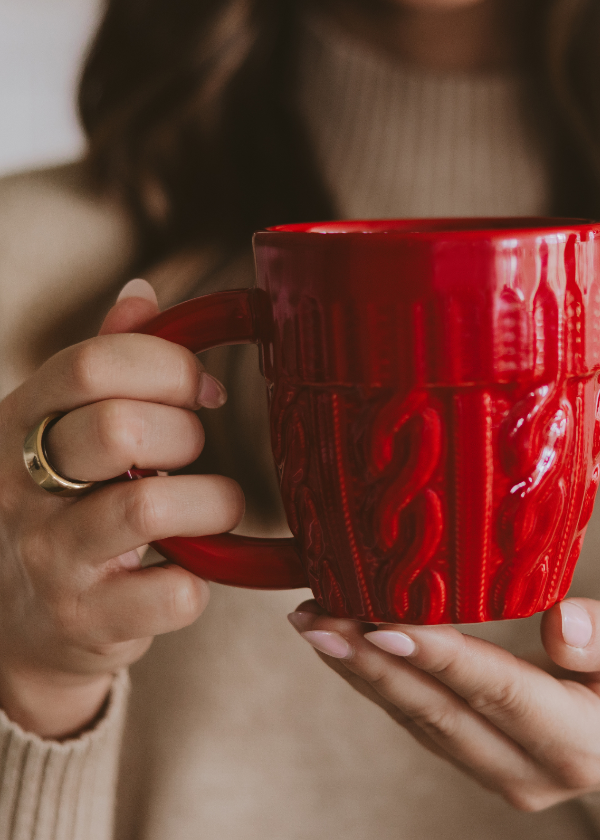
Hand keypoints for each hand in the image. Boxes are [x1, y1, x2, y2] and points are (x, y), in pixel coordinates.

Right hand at [0, 279, 243, 738]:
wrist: (26, 626)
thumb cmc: (65, 511)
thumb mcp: (65, 431)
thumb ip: (103, 366)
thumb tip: (141, 295)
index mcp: (20, 424)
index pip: (92, 365)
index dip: (168, 366)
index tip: (204, 389)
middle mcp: (22, 488)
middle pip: (120, 428)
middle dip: (187, 435)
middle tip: (197, 453)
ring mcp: (51, 558)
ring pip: (150, 506)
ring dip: (212, 502)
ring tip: (213, 507)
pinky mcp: (88, 621)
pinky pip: (174, 591)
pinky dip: (202, 579)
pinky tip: (191, 569)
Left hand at [288, 597, 599, 810]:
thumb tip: (560, 626)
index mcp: (580, 741)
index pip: (494, 690)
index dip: (436, 656)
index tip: (378, 620)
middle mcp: (532, 769)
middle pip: (439, 711)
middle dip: (372, 662)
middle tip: (314, 619)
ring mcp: (504, 772)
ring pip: (421, 720)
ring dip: (364, 672)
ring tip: (314, 626)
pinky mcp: (486, 760)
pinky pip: (426, 721)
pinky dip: (386, 681)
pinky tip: (353, 647)